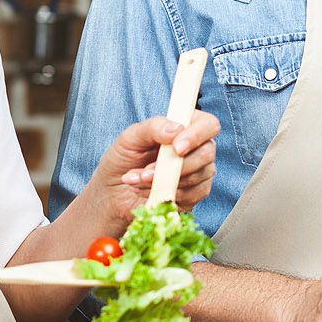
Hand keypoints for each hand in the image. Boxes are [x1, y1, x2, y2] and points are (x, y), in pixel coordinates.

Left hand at [91, 110, 219, 224]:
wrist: (113, 193)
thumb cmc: (123, 160)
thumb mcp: (130, 138)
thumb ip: (153, 128)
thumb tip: (177, 129)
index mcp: (185, 127)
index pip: (208, 125)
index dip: (197, 135)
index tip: (177, 148)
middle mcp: (197, 149)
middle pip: (207, 153)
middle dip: (175, 165)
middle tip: (146, 171)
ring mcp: (198, 173)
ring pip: (198, 176)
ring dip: (163, 180)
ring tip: (138, 179)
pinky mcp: (194, 196)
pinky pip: (191, 196)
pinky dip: (165, 194)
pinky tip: (146, 191)